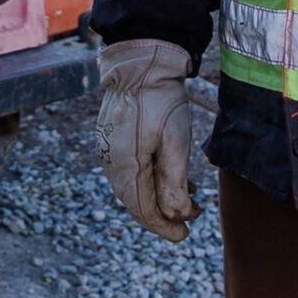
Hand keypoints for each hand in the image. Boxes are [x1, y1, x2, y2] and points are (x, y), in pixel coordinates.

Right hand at [95, 38, 200, 239]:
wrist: (141, 61)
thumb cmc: (162, 100)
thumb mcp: (176, 142)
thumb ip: (174, 182)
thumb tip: (176, 215)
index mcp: (125, 167)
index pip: (144, 211)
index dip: (165, 227)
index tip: (185, 236)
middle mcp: (111, 162)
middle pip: (136, 201)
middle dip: (163, 215)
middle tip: (189, 221)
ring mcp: (108, 149)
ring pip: (134, 186)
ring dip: (158, 196)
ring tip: (187, 198)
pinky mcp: (112, 138)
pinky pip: (130, 169)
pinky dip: (150, 179)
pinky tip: (170, 176)